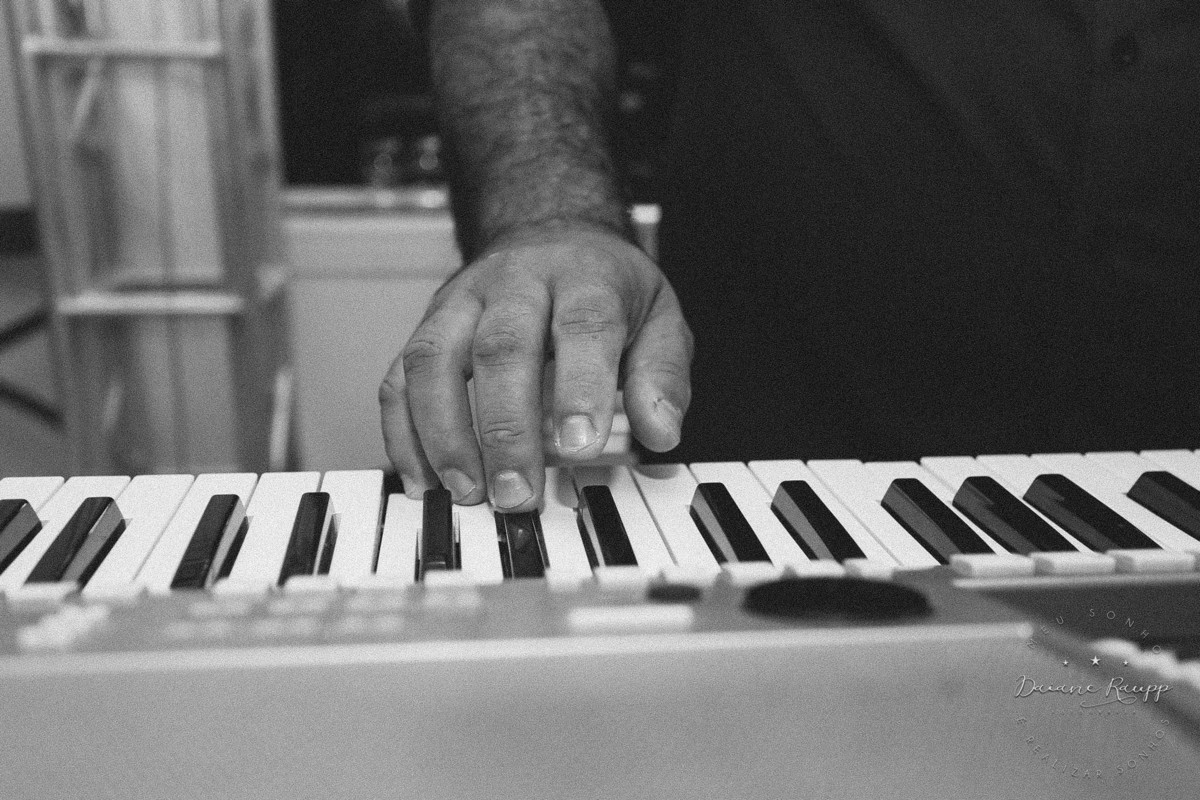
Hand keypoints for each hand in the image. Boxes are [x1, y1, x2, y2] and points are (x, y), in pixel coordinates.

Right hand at [380, 223, 692, 510]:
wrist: (552, 233)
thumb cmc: (606, 288)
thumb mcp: (659, 318)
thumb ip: (661, 375)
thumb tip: (660, 430)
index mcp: (584, 276)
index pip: (582, 325)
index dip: (579, 387)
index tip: (579, 448)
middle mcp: (517, 280)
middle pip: (501, 346)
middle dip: (505, 428)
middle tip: (517, 493)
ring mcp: (463, 299)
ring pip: (434, 357)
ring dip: (443, 433)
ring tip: (466, 491)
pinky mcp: (428, 324)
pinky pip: (400, 375)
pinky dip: (403, 431)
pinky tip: (424, 478)